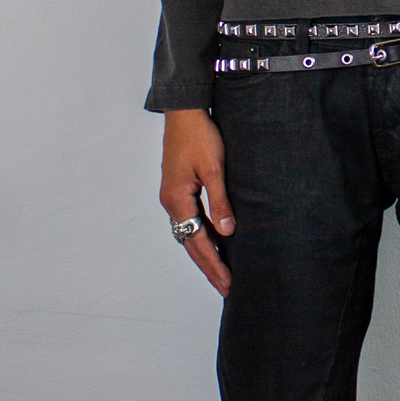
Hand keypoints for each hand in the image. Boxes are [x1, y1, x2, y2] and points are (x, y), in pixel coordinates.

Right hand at [159, 108, 233, 295]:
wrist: (184, 111)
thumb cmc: (200, 135)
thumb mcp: (213, 168)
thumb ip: (219, 201)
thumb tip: (227, 233)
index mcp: (177, 200)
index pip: (197, 241)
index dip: (213, 264)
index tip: (228, 283)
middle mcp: (171, 202)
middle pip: (190, 243)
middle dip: (209, 267)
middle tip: (227, 288)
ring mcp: (174, 196)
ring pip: (190, 233)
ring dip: (205, 253)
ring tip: (222, 272)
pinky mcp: (179, 189)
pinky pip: (191, 220)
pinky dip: (203, 236)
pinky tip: (215, 242)